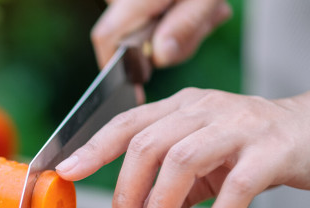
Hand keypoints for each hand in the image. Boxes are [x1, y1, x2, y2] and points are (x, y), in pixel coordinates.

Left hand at [55, 88, 309, 207]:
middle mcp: (204, 109)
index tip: (66, 170)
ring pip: (183, 160)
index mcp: (181, 107)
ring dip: (162, 203)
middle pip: (148, 143)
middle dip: (127, 188)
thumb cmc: (247, 145)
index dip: (93, 146)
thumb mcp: (201, 154)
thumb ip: (168, 179)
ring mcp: (237, 126)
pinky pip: (236, 186)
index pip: (128, 122)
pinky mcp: (270, 151)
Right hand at [92, 0, 231, 67]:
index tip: (138, 87)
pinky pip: (156, 12)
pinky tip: (203, 5)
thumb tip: (160, 58)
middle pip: (133, 36)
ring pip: (148, 25)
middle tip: (208, 23)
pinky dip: (183, 13)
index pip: (106, 39)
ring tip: (212, 10)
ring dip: (183, 26)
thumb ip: (185, 26)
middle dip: (170, 42)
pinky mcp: (141, 0)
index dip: (116, 68)